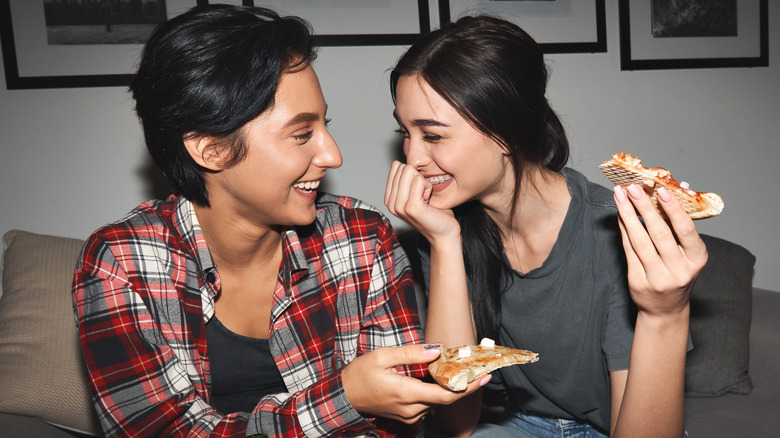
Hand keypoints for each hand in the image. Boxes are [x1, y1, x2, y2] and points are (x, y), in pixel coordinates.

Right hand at [342, 344, 489, 423]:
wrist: (345, 396)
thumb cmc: (360, 375)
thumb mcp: (382, 356)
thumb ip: (411, 353)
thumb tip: (436, 350)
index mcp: (407, 393)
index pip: (447, 396)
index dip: (469, 387)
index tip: (484, 376)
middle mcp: (412, 409)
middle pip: (446, 399)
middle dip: (463, 384)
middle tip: (476, 368)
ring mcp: (409, 416)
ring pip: (437, 402)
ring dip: (449, 387)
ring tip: (457, 368)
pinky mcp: (407, 417)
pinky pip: (428, 405)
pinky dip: (437, 392)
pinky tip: (438, 378)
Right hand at [384, 161, 459, 242]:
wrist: (444, 233)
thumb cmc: (434, 213)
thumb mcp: (415, 193)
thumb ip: (405, 180)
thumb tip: (399, 163)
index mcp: (389, 199)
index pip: (395, 167)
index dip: (412, 174)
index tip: (418, 191)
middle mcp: (391, 203)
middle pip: (402, 168)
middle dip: (418, 177)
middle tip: (423, 195)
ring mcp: (399, 206)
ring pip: (409, 172)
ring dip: (423, 182)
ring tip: (426, 198)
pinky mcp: (411, 207)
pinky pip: (420, 180)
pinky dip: (428, 187)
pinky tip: (428, 201)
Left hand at [613, 184, 706, 318]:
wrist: (665, 309)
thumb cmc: (678, 273)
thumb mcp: (687, 254)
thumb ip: (678, 227)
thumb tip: (669, 191)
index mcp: (697, 259)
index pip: (685, 231)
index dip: (674, 210)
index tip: (662, 191)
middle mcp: (679, 270)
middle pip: (658, 234)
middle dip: (644, 207)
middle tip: (632, 188)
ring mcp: (657, 277)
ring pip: (639, 241)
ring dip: (628, 215)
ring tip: (620, 196)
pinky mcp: (638, 281)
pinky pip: (628, 250)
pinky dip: (623, 229)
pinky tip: (620, 214)